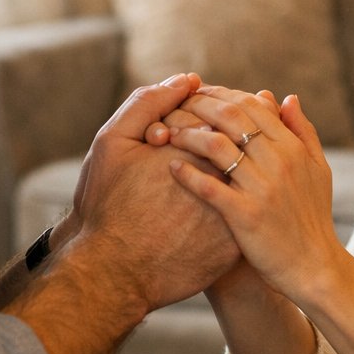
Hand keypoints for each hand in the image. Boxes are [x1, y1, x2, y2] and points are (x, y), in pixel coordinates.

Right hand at [67, 74, 240, 310]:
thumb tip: (188, 80)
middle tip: (198, 149)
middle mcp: (223, 179)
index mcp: (196, 148)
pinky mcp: (235, 246)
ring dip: (235, 171)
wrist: (112, 273)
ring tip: (206, 175)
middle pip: (240, 146)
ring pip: (246, 181)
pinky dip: (235, 205)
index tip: (185, 125)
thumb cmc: (107, 205)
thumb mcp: (113, 143)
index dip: (205, 114)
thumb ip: (148, 103)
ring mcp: (233, 215)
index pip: (221, 116)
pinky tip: (213, 205)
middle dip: (226, 140)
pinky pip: (245, 216)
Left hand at [166, 88, 344, 304]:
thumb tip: (288, 98)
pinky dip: (187, 174)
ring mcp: (261, 188)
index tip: (198, 93)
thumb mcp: (318, 169)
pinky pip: (209, 187)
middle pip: (230, 117)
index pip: (251, 105)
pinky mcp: (245, 215)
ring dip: (186, 133)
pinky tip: (171, 168)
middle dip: (197, 106)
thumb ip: (303, 131)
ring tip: (165, 133)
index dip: (220, 94)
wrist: (315, 268)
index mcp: (293, 147)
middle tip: (173, 105)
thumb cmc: (313, 217)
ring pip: (216, 145)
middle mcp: (278, 162)